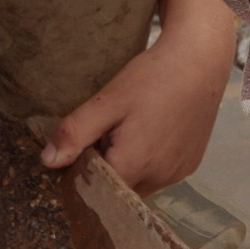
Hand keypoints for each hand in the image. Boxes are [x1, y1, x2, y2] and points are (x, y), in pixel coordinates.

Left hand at [41, 0, 233, 194]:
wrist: (201, 59)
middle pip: (120, 189)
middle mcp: (160, 177)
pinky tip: (153, 133)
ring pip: (141, 184)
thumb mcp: (108, 100)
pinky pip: (161, 175)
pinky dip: (150, 163)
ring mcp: (179, 172)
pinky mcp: (192, 164)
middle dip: (108, 170)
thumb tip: (48, 162)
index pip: (97, 189)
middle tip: (107, 134)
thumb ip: (76, 133)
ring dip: (130, 168)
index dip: (85, 173)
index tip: (82, 150)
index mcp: (135, 165)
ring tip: (132, 131)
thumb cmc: (153, 76)